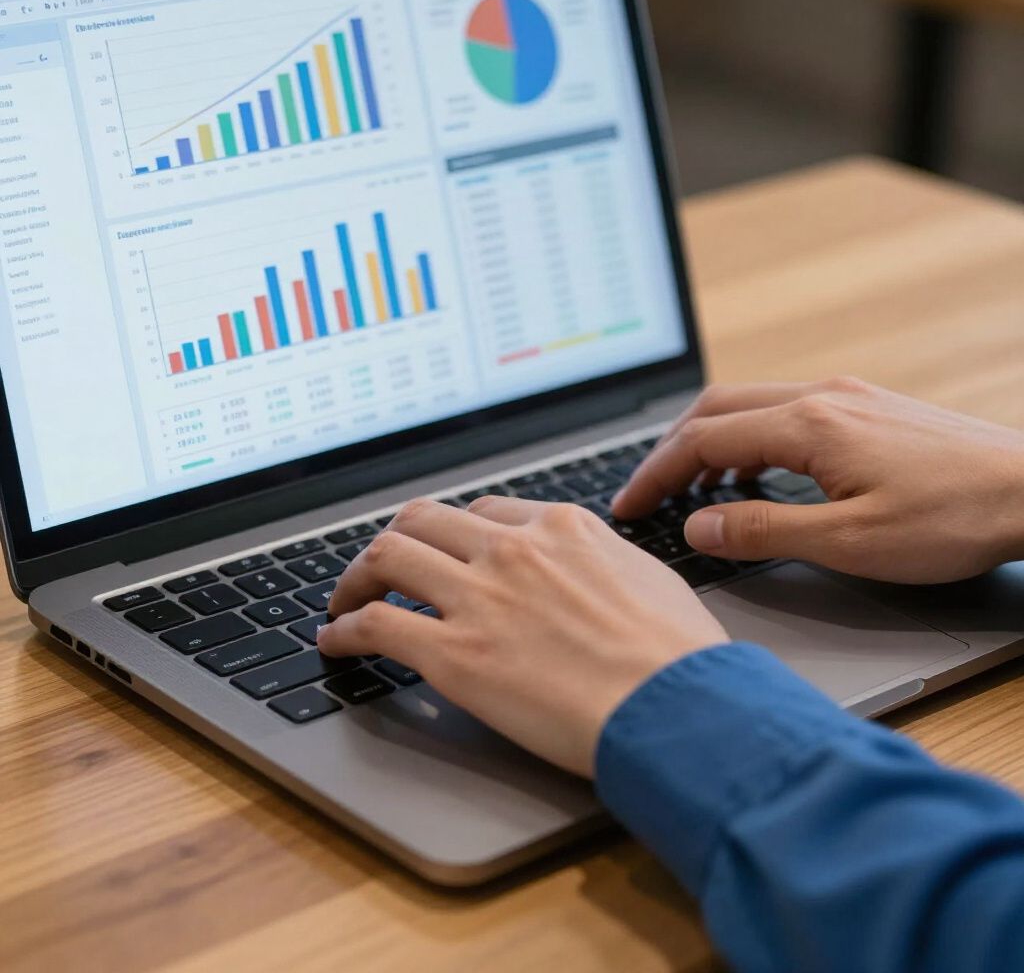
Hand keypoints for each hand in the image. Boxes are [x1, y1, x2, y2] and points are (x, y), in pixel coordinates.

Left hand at [318, 498, 727, 776]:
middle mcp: (512, 550)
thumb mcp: (647, 576)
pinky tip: (335, 641)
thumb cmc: (677, 654)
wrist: (676, 707)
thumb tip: (585, 565)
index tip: (445, 552)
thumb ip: (600, 559)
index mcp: (560, 528)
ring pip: (388, 556)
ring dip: (356, 577)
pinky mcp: (455, 655)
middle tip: (382, 567)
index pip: (485, 510)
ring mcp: (479, 598)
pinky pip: (376, 625)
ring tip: (344, 600)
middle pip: (424, 520)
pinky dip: (344, 629)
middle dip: (395, 540)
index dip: (456, 532)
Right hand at [614, 377, 1023, 583]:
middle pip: (716, 408)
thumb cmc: (954, 518)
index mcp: (808, 423)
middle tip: (647, 494)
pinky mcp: (866, 408)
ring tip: (692, 490)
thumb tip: (697, 524)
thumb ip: (764, 530)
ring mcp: (846, 396)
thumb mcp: (849, 541)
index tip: (628, 506)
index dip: (655, 474)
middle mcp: (820, 396)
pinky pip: (783, 411)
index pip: (702, 440)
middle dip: (671, 451)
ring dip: (709, 442)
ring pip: (749, 404)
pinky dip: (748, 439)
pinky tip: (756, 474)